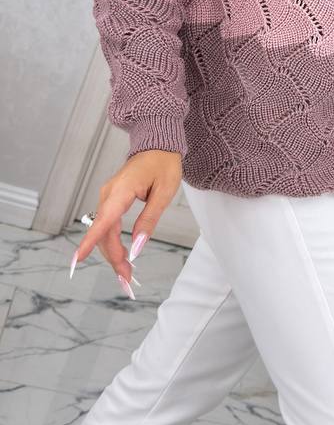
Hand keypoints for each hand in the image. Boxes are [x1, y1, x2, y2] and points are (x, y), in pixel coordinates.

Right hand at [70, 149, 183, 293]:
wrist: (158, 146)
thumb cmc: (163, 165)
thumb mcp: (164, 193)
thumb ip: (149, 220)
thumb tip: (139, 246)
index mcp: (121, 191)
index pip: (104, 221)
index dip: (90, 241)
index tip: (78, 259)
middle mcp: (108, 194)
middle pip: (104, 232)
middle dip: (113, 257)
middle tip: (126, 278)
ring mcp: (107, 197)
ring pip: (105, 232)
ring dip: (113, 253)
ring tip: (126, 272)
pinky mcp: (111, 200)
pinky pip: (108, 225)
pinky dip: (113, 242)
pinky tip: (122, 256)